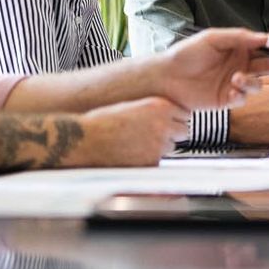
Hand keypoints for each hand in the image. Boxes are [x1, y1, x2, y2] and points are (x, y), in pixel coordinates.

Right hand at [73, 97, 188, 165]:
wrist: (84, 139)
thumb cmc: (102, 121)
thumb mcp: (133, 105)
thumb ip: (154, 111)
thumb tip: (168, 116)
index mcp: (160, 106)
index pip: (184, 113)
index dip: (176, 119)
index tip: (169, 122)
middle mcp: (163, 124)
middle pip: (184, 131)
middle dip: (173, 133)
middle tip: (155, 135)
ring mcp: (159, 144)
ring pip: (171, 147)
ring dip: (161, 147)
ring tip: (138, 144)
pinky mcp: (151, 162)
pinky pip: (159, 162)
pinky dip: (150, 160)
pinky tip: (133, 154)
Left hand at [150, 30, 268, 109]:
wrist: (167, 78)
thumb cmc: (187, 54)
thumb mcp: (213, 38)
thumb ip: (238, 37)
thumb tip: (261, 37)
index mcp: (239, 48)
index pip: (265, 45)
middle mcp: (241, 65)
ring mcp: (236, 82)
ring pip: (259, 83)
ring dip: (254, 81)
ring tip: (240, 78)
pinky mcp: (228, 99)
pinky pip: (243, 97)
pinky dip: (241, 92)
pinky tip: (231, 87)